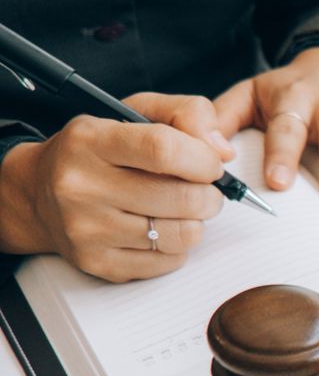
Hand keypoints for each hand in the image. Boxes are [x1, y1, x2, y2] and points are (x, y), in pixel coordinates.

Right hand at [0, 93, 229, 280]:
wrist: (39, 192)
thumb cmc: (100, 150)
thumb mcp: (136, 112)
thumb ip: (187, 114)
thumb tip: (222, 151)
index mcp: (90, 140)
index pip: (164, 150)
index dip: (204, 160)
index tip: (211, 165)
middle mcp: (81, 185)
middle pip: (182, 198)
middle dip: (209, 196)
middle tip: (203, 191)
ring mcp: (86, 229)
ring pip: (182, 235)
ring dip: (195, 223)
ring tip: (181, 210)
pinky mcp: (97, 262)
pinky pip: (168, 263)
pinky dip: (177, 248)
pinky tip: (160, 230)